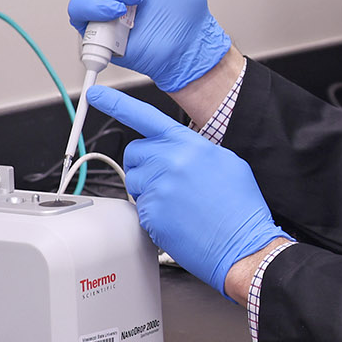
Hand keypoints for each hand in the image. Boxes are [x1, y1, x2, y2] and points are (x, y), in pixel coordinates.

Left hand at [80, 86, 287, 295]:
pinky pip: (139, 208)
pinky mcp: (151, 213)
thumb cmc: (239, 209)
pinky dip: (153, 215)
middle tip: (165, 182)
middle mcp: (171, 161)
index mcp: (190, 144)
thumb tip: (179, 150)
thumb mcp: (227, 163)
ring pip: (133, 182)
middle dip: (143, 165)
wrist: (244, 245)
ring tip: (177, 204)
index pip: (146, 117)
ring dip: (147, 191)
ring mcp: (159, 187)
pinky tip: (177, 220)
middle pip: (134, 153)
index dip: (117, 103)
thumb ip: (196, 150)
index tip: (96, 96)